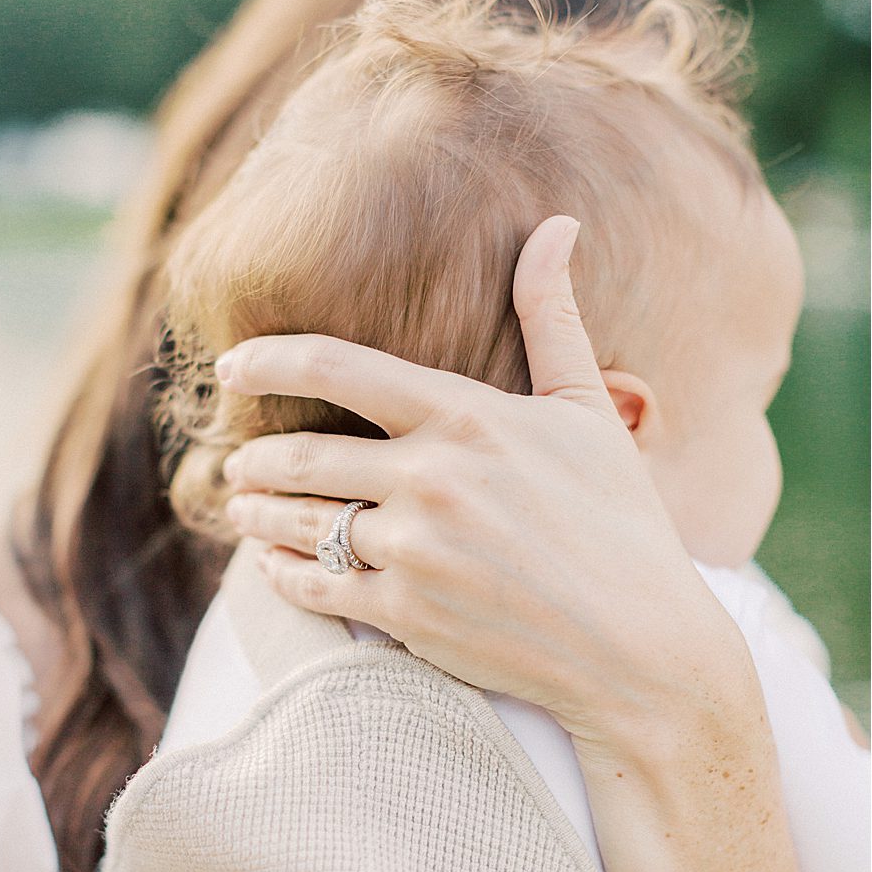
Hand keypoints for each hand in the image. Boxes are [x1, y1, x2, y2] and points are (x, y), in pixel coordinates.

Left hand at [217, 216, 752, 763]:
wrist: (641, 646)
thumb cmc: (622, 520)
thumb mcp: (588, 409)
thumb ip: (552, 316)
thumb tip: (556, 225)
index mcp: (466, 417)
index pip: (337, 368)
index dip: (270, 361)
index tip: (229, 367)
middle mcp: (430, 479)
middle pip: (302, 455)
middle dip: (254, 457)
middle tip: (236, 459)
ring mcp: (414, 551)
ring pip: (298, 522)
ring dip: (255, 513)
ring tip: (240, 507)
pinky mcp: (407, 616)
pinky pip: (315, 587)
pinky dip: (280, 574)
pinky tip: (270, 565)